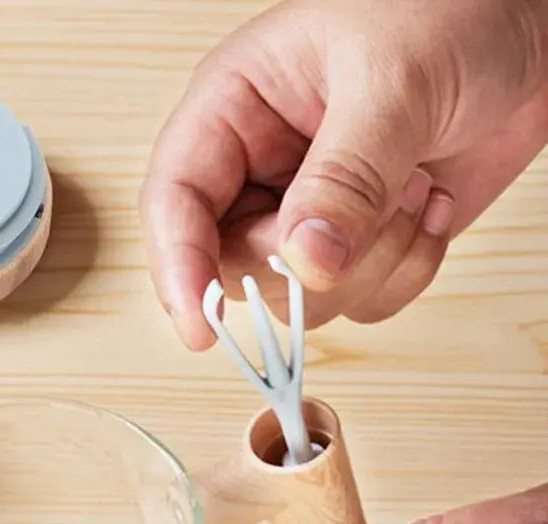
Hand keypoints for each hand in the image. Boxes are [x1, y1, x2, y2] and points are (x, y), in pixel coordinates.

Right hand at [140, 0, 547, 348]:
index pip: (175, 201)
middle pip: (235, 265)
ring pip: (300, 296)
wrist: (534, 25)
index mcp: (235, 109)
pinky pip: (359, 301)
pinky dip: (405, 272)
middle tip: (368, 215)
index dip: (179, 268)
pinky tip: (428, 206)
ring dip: (369, 265)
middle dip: (304, 264)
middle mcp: (262, 170)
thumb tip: (304, 264)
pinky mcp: (359, 244)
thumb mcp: (392, 82)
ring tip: (411, 192)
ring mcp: (311, 214)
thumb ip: (344, 177)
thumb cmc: (452, 9)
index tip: (202, 328)